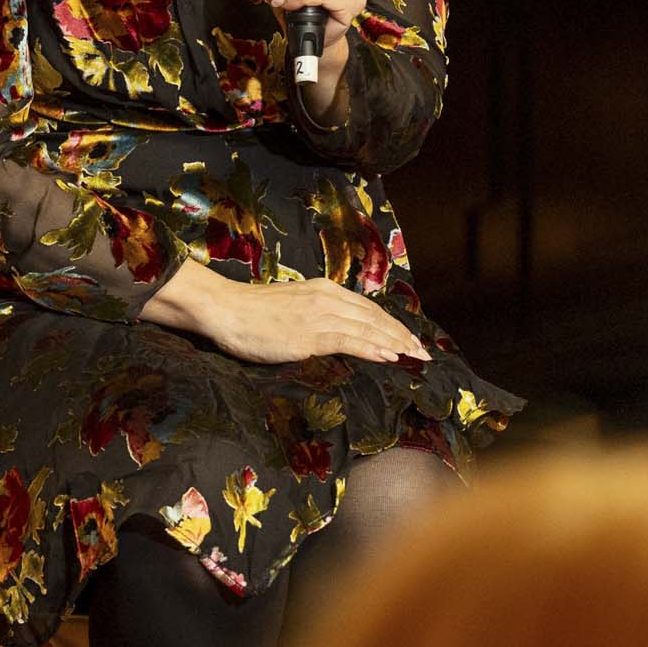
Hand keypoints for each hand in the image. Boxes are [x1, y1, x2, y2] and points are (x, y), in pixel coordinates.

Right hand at [147, 263, 429, 367]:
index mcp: (322, 290)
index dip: (391, 324)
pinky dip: (373, 348)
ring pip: (368, 328)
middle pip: (374, 317)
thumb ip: (313, 315)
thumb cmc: (249, 312)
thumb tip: (332, 332)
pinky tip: (389, 357)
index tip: (408, 338)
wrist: (224, 309)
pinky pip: (350, 341)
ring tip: (414, 356)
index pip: (367, 308)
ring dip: (395, 343)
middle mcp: (327, 298)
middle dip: (401, 334)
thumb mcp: (289, 306)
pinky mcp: (310, 333)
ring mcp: (319, 315)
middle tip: (423, 351)